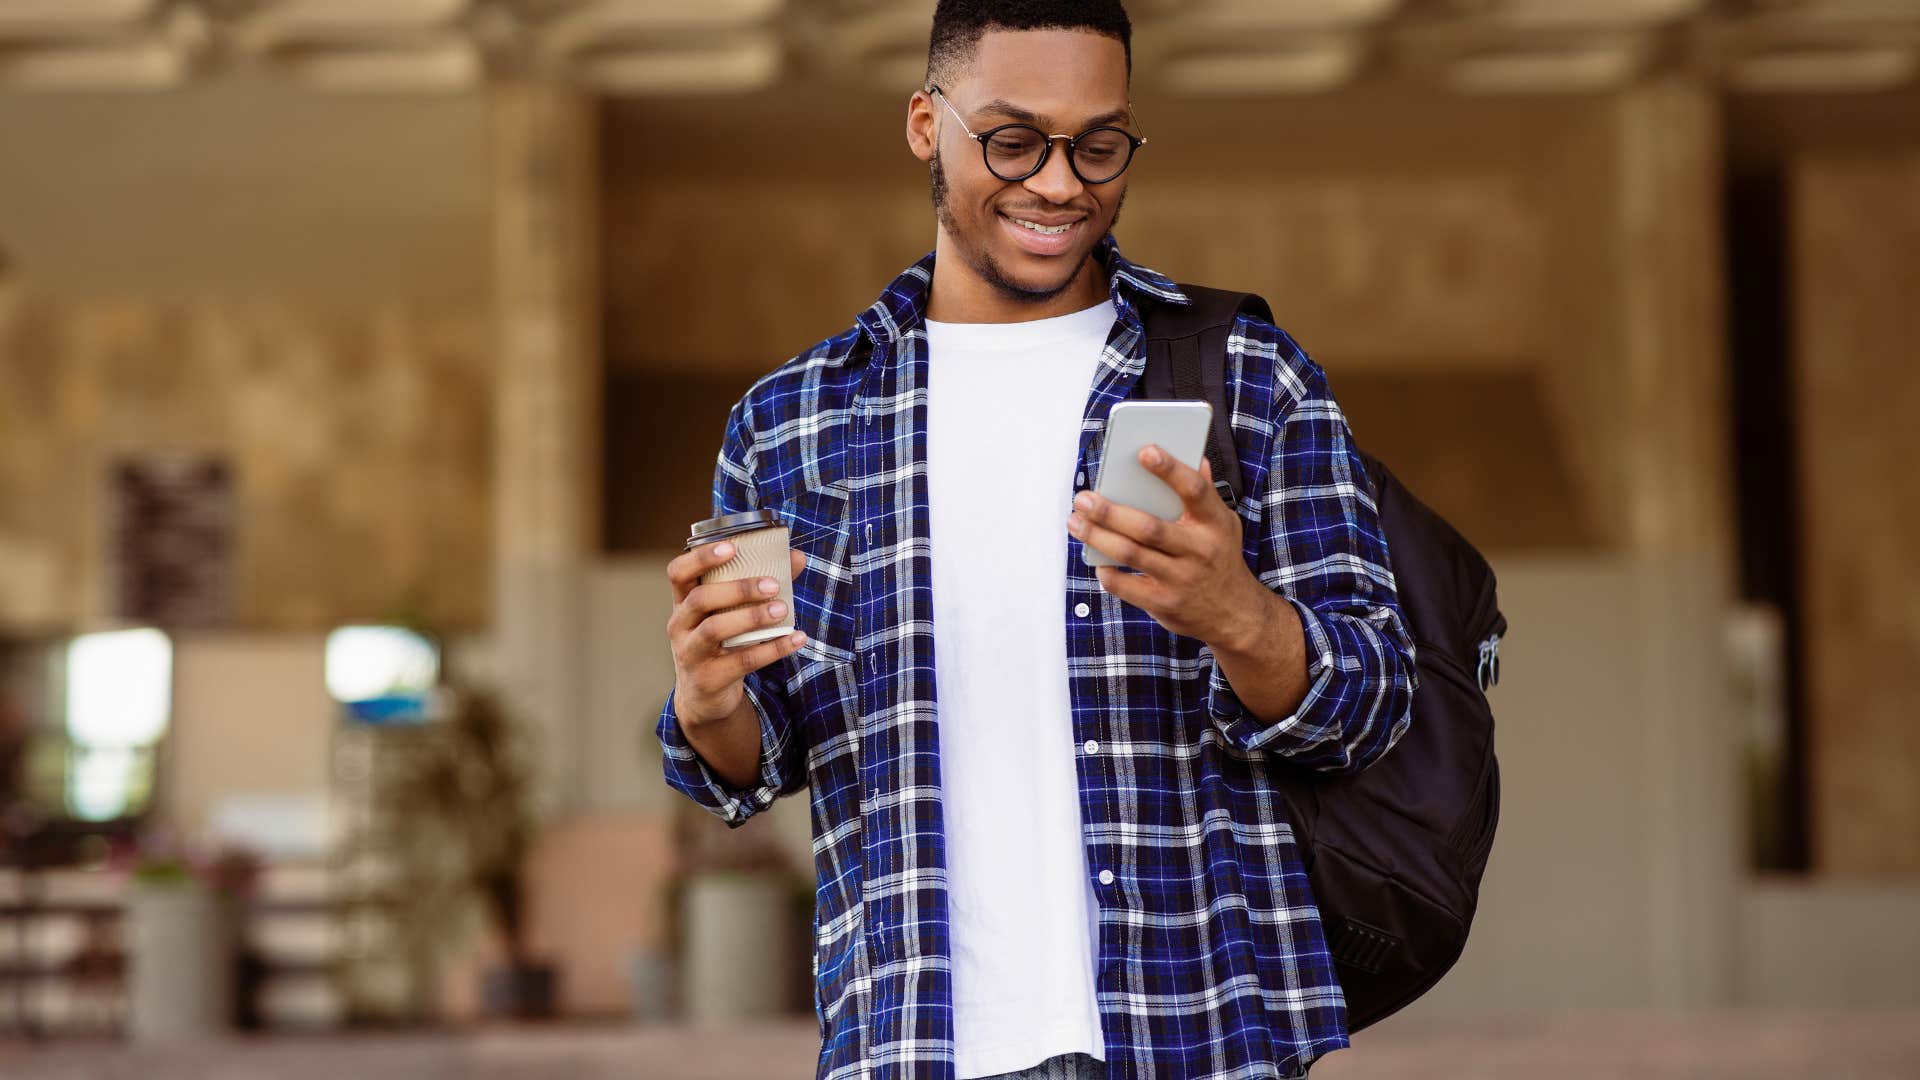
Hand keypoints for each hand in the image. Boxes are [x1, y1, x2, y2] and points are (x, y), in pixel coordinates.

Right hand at [666, 542, 808, 725]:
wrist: (703, 695)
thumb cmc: (719, 643)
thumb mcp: (728, 613)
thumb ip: (758, 584)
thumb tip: (796, 557)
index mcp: (683, 603)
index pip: (678, 573)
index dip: (701, 558)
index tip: (731, 547)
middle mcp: (680, 625)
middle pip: (700, 599)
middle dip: (738, 589)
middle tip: (772, 585)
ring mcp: (690, 654)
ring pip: (714, 629)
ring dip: (751, 617)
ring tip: (782, 610)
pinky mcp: (708, 679)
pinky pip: (741, 662)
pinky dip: (772, 649)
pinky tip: (795, 638)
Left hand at [1066, 447, 1266, 649]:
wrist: (1235, 615)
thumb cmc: (1220, 558)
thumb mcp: (1224, 524)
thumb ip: (1207, 491)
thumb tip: (1197, 455)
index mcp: (1214, 523)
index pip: (1194, 490)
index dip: (1170, 469)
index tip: (1144, 451)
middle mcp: (1199, 550)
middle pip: (1148, 527)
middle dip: (1110, 511)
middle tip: (1084, 497)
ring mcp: (1181, 579)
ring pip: (1130, 554)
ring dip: (1097, 536)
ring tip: (1075, 521)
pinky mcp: (1164, 603)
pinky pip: (1125, 586)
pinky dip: (1106, 572)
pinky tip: (1095, 558)